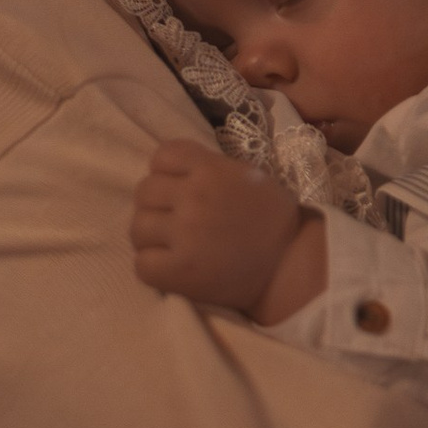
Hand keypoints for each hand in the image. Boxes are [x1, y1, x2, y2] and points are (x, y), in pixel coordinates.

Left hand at [132, 141, 309, 314]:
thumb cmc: (272, 219)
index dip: (166, 172)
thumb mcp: (247, 176)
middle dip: (157, 206)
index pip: (162, 156)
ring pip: (137, 228)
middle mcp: (193, 197)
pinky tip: (172, 267)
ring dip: (151, 238)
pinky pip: (141, 264)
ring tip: (171, 246)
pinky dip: (153, 267)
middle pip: (144, 191)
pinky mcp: (179, 272)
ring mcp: (184, 235)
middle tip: (175, 221)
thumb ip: (210, 167)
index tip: (179, 188)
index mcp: (211, 169)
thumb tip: (174, 171)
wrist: (290, 266)